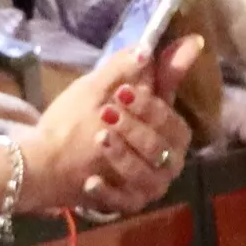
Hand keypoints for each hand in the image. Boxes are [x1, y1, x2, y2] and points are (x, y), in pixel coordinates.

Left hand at [29, 38, 200, 215]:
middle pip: (161, 150)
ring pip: (146, 177)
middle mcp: (167, 162)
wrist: (52, 155)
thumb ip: (149, 67)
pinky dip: (108, 192)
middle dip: (135, 130)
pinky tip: (90, 180)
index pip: (173, 122)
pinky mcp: (128, 205)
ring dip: (123, 156)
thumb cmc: (89, 117)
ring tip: (99, 138)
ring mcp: (149, 187)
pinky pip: (125, 203)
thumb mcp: (112, 86)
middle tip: (107, 114)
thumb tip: (192, 41)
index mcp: (170, 133)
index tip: (124, 92)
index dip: (151, 108)